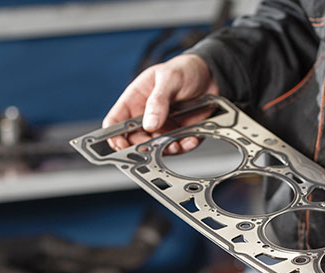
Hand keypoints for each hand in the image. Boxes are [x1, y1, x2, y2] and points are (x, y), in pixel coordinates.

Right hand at [102, 54, 219, 152]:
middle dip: (142, 147)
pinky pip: (178, 146)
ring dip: (165, 149)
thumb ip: (158, 101)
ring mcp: (163, 126)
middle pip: (134, 140)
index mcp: (135, 99)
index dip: (114, 135)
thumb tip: (149, 123)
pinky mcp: (179, 133)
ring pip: (156, 147)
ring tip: (175, 144)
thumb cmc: (184, 70)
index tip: (120, 144)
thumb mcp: (169, 78)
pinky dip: (184, 146)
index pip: (115, 121)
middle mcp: (146, 116)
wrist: (210, 75)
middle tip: (152, 147)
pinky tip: (190, 139)